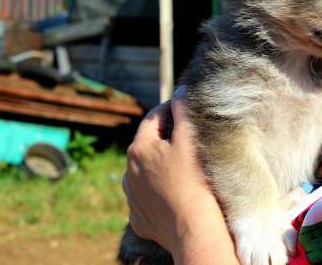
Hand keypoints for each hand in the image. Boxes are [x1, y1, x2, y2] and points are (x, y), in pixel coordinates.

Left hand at [122, 96, 237, 263]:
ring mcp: (131, 197)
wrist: (192, 229)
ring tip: (181, 167)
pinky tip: (175, 193)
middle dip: (164, 138)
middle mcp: (127, 172)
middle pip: (147, 146)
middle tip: (186, 136)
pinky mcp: (138, 218)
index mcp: (138, 149)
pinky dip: (159, 191)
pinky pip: (148, 198)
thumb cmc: (194, 181)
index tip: (184, 107)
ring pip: (144, 173)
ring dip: (159, 166)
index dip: (170, 109)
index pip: (153, 118)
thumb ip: (183, 111)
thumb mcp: (190, 140)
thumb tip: (181, 91)